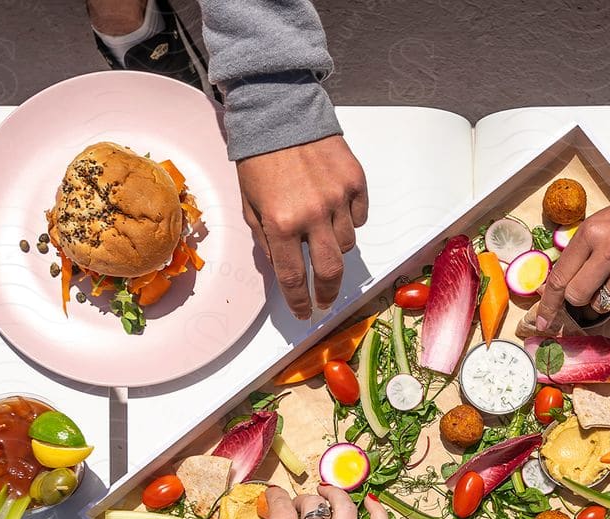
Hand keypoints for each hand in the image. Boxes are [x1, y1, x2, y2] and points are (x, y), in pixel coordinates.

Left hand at [236, 135, 368, 318]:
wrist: (281, 114)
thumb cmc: (260, 160)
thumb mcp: (250, 204)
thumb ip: (266, 240)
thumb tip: (284, 268)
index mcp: (280, 223)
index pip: (294, 277)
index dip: (299, 301)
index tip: (304, 313)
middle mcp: (312, 215)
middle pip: (329, 271)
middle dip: (328, 292)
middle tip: (325, 300)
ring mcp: (338, 198)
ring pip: (347, 244)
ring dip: (335, 246)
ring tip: (322, 230)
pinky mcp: (355, 182)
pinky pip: (359, 216)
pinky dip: (349, 219)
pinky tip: (334, 207)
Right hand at [260, 486, 388, 518]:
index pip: (281, 508)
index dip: (275, 497)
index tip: (275, 496)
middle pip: (312, 505)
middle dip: (303, 500)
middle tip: (300, 506)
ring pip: (343, 509)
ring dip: (334, 495)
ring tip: (329, 493)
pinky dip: (377, 513)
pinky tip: (371, 502)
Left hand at [536, 176, 609, 326]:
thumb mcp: (608, 219)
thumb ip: (586, 247)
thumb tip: (565, 280)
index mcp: (592, 232)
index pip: (560, 277)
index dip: (548, 303)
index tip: (542, 320)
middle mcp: (608, 252)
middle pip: (577, 297)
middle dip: (581, 299)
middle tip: (593, 289)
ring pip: (603, 305)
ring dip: (609, 296)